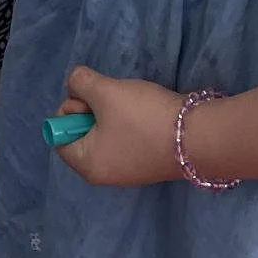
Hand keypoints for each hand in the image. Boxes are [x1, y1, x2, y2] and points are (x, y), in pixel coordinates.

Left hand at [51, 68, 184, 186]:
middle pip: (82, 133)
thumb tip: (75, 84)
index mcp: (88, 165)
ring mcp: (128, 169)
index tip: (89, 99)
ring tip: (128, 102)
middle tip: (109, 97)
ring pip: (104, 132)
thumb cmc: (142, 118)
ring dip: (111, 111)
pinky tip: (142, 110)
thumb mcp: (105, 92)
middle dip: (91, 108)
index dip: (69, 110)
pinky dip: (128, 120)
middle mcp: (105, 174)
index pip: (59, 137)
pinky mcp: (146, 161)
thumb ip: (80, 83)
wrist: (197, 136)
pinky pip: (124, 137)